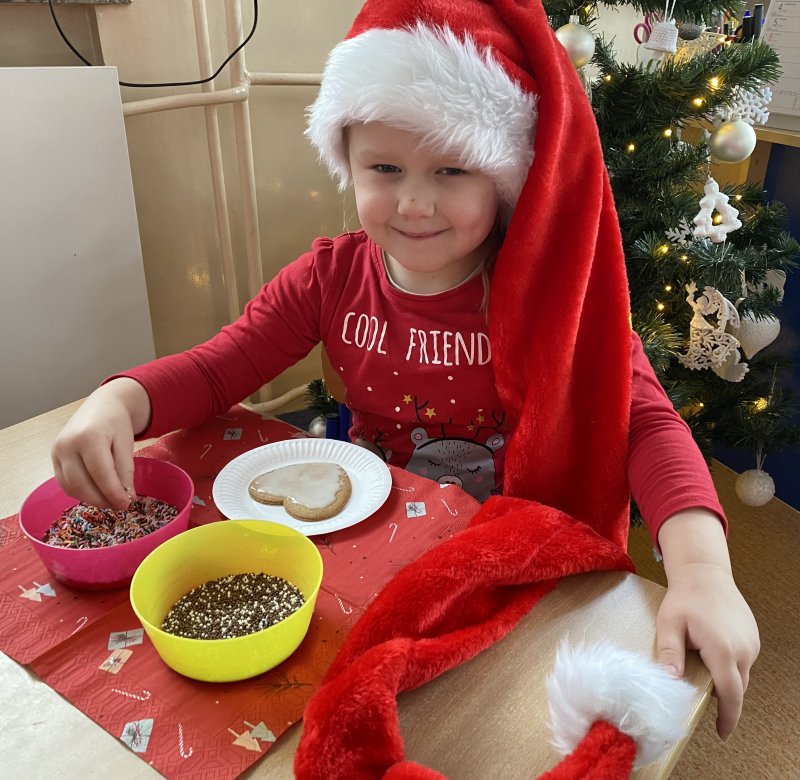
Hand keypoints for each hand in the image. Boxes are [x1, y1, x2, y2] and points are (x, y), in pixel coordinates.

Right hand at [51, 378, 150, 508]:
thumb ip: (125, 470)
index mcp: (88, 437)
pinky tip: (96, 492)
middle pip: (81, 483)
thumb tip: (127, 498)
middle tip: (119, 505)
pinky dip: (80, 492)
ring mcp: (56, 451)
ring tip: (110, 500)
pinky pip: (64, 482)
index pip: (100, 473)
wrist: (102, 406)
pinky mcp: (53, 457)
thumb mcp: (126, 444)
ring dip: (90, 498)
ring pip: (70, 486)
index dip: (113, 492)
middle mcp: (67, 444)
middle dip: (101, 499)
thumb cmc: (116, 423)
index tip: (126, 504)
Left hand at [657, 510, 759, 739]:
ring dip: (726, 680)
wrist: (704, 572)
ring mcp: (752, 643)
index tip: (721, 733)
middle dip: (723, 699)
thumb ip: (670, 653)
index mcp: (723, 649)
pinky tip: (712, 656)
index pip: (730, 694)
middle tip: (701, 700)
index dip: (728, 717)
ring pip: (741, 674)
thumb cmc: (685, 597)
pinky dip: (730, 666)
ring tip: (703, 673)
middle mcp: (744, 649)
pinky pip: (744, 661)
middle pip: (736, 687)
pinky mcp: (753, 637)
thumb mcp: (669, 624)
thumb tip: (670, 681)